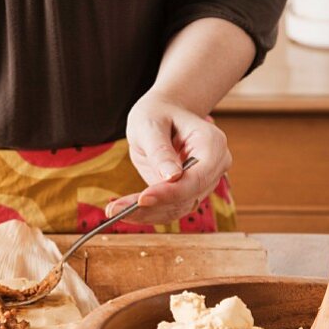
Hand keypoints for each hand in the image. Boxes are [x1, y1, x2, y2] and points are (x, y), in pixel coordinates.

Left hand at [110, 89, 232, 223]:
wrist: (163, 115)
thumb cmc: (157, 113)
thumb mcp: (151, 124)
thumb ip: (161, 150)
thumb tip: (171, 177)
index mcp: (212, 145)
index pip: (196, 178)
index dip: (170, 192)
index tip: (142, 198)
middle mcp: (214, 168)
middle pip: (186, 198)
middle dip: (152, 207)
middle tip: (116, 209)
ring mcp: (203, 183)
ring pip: (177, 209)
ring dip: (146, 214)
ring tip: (114, 210)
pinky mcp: (188, 194)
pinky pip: (169, 209)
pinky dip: (147, 214)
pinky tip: (122, 211)